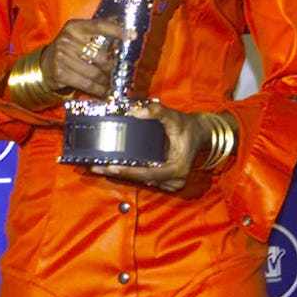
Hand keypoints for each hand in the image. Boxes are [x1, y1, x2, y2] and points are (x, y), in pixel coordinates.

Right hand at [40, 19, 122, 99]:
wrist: (44, 65)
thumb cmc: (68, 50)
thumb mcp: (79, 36)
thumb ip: (99, 30)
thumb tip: (122, 22)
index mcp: (75, 27)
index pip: (100, 26)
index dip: (117, 31)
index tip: (132, 36)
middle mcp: (67, 39)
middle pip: (101, 57)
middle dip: (112, 68)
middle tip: (117, 74)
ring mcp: (62, 56)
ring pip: (95, 73)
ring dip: (106, 82)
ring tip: (111, 86)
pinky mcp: (60, 73)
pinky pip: (86, 84)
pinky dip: (98, 90)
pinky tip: (104, 92)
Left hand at [89, 103, 211, 192]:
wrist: (200, 134)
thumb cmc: (187, 126)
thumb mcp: (174, 116)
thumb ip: (156, 112)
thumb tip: (135, 112)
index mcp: (177, 168)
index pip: (148, 173)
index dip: (128, 172)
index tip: (110, 168)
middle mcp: (174, 181)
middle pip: (141, 179)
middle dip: (118, 174)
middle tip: (95, 167)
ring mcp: (170, 184)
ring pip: (141, 180)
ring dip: (122, 174)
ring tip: (99, 167)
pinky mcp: (165, 183)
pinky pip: (145, 178)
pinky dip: (130, 173)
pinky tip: (113, 167)